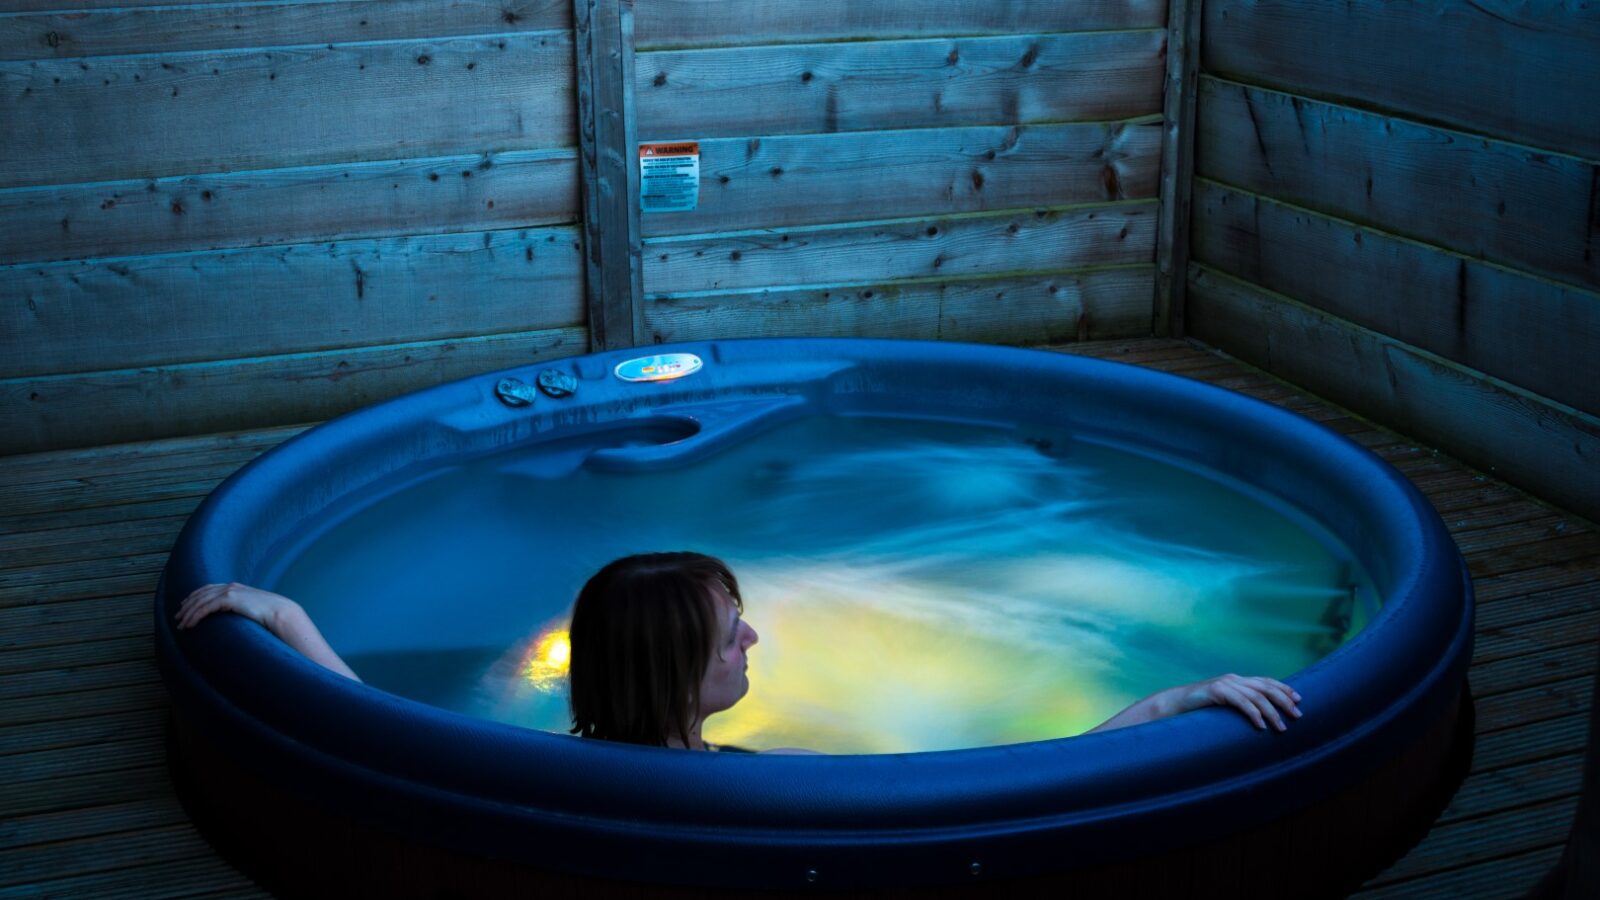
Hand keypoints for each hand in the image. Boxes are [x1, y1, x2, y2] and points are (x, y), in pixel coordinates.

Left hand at [174, 582, 360, 681]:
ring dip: (188, 613)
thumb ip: (246, 612)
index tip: (186, 605)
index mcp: (238, 588)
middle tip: (178, 617)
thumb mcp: (256, 612)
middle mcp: (232, 587)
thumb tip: (243, 624)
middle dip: (187, 604)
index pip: (210, 589)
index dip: (196, 596)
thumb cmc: (274, 618)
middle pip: (201, 593)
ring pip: (200, 600)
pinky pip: (205, 607)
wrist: (284, 614)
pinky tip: (189, 625)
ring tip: (181, 625)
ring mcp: (230, 591)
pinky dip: (195, 616)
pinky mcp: (229, 598)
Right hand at [1177, 674, 1302, 731]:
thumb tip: (1259, 719)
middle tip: (1298, 715)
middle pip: (1265, 686)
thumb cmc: (1197, 709)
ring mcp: (1224, 684)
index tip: (1299, 700)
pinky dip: (1253, 713)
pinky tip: (1261, 726)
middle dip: (1284, 700)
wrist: (1171, 705)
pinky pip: (1240, 701)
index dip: (1284, 688)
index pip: (1265, 681)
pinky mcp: (1215, 691)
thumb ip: (1238, 706)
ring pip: (1256, 695)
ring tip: (1281, 727)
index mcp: (1236, 681)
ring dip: (1272, 712)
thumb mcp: (1222, 706)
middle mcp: (1232, 679)